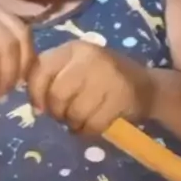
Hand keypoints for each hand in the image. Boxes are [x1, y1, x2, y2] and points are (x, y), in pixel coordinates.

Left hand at [27, 41, 154, 133]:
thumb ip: (52, 80)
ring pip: (75, 112)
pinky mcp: (122, 96)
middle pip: (57, 95)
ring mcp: (108, 76)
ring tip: (80, 120)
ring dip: (73, 124)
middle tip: (65, 116)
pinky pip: (93, 124)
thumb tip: (36, 108)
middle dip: (57, 112)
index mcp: (73, 49)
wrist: (145, 86)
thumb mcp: (75, 69)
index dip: (35, 93)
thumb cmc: (101, 80)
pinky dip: (88, 131)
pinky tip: (92, 126)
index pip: (41, 70)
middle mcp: (90, 57)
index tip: (40, 107)